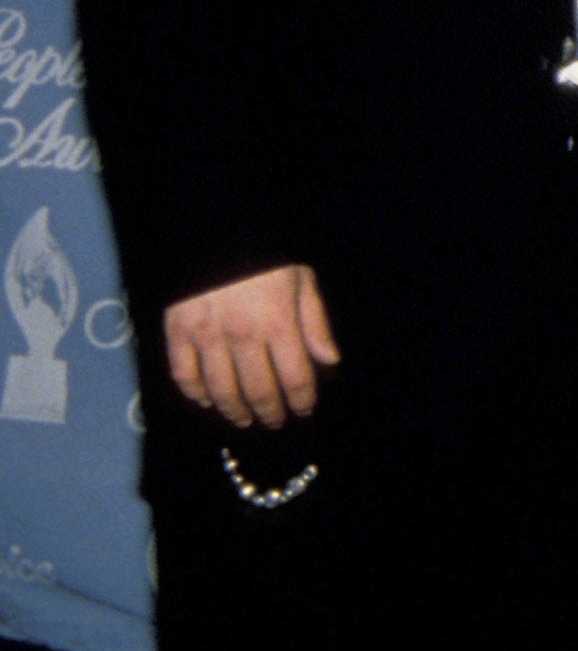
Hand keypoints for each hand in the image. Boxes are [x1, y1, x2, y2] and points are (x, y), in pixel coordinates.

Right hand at [163, 265, 339, 430]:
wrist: (213, 228)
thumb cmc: (266, 254)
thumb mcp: (302, 278)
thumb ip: (315, 322)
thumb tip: (328, 361)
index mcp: (278, 322)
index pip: (295, 377)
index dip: (302, 400)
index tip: (304, 410)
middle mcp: (242, 336)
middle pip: (258, 390)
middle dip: (270, 412)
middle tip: (275, 421)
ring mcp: (206, 336)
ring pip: (220, 391)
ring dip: (234, 411)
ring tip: (244, 419)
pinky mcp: (176, 332)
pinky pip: (184, 375)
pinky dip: (195, 394)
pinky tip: (207, 400)